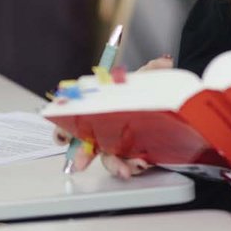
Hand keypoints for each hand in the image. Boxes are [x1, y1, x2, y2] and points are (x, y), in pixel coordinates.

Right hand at [59, 55, 171, 175]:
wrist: (167, 110)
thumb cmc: (144, 94)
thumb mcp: (146, 79)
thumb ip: (151, 71)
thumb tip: (163, 62)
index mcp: (99, 111)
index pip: (75, 122)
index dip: (64, 130)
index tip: (63, 136)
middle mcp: (104, 131)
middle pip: (86, 146)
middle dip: (82, 155)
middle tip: (81, 163)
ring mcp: (118, 145)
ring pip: (109, 159)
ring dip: (114, 165)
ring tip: (126, 168)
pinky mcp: (132, 156)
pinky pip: (128, 165)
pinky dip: (132, 166)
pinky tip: (141, 163)